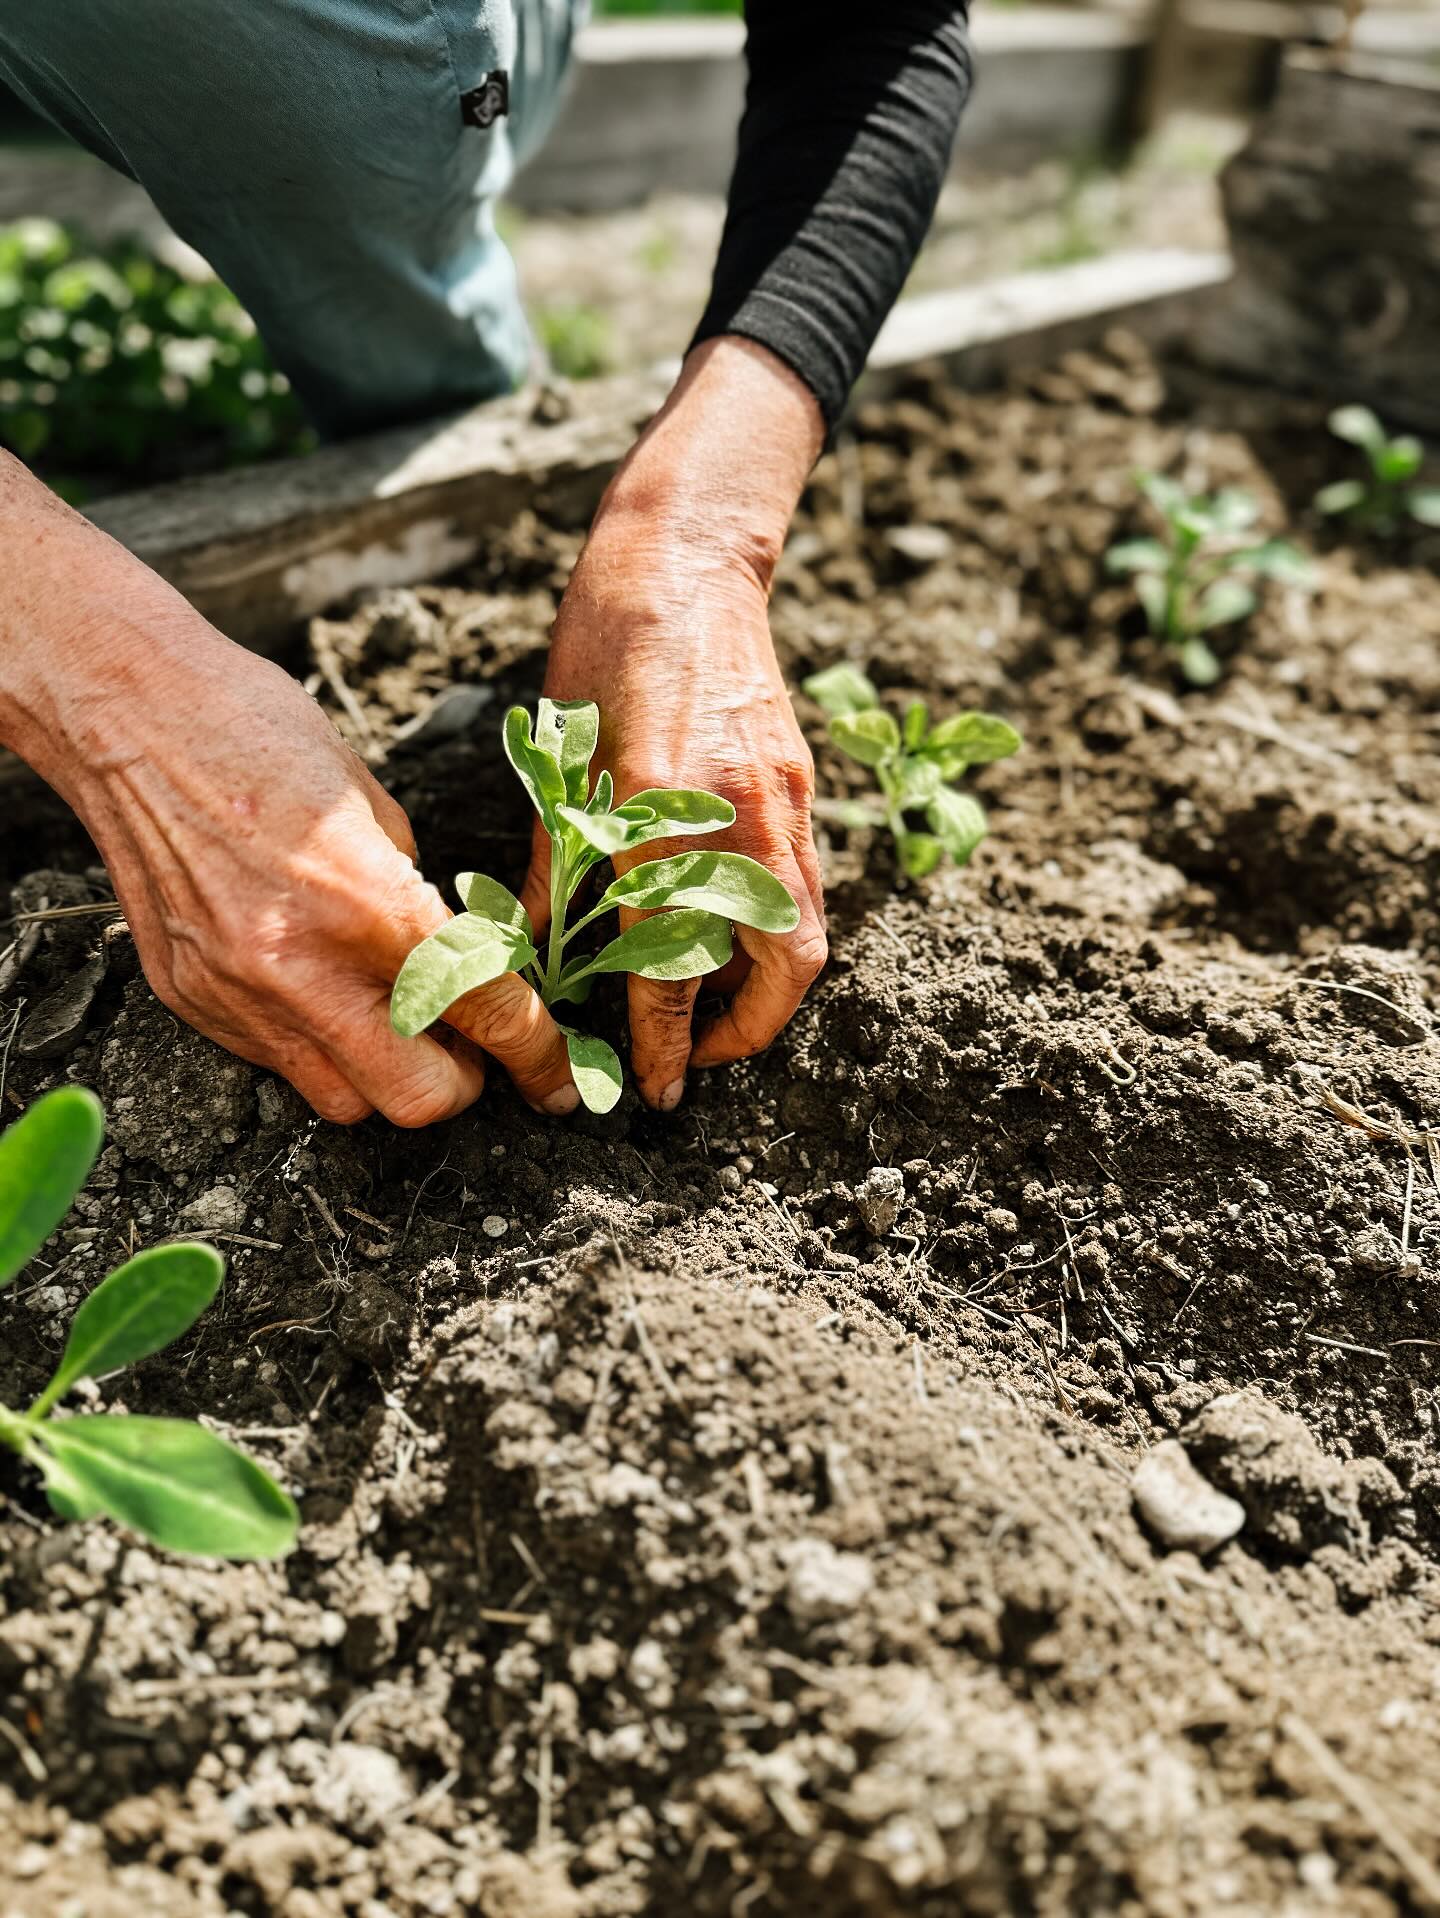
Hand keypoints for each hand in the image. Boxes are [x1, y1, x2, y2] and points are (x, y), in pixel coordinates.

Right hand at [0, 465, 577, 1124]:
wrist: (129, 714)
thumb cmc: (262, 732)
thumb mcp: (378, 806)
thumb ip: (421, 899)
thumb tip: (461, 962)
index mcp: (370, 905)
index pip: (485, 1013)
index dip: (538, 1055)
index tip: (557, 1077)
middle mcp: (301, 969)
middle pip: (417, 1099)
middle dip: (459, 1081)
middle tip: (468, 1044)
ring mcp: (238, 995)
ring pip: (343, 1101)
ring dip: (385, 1073)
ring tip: (391, 1019)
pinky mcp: (191, 1001)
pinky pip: (275, 1063)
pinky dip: (314, 1045)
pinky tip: (317, 989)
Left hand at [520, 338, 828, 1109]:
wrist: (684, 558)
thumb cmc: (603, 649)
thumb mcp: (562, 759)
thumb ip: (559, 862)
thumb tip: (538, 947)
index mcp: (659, 819)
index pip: (669, 967)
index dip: (660, 1042)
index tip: (653, 1091)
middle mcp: (735, 820)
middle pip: (780, 970)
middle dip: (746, 1037)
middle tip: (697, 1062)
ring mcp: (780, 801)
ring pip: (804, 932)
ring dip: (768, 990)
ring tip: (714, 1010)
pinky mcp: (799, 783)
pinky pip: (802, 882)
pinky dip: (775, 928)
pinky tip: (728, 931)